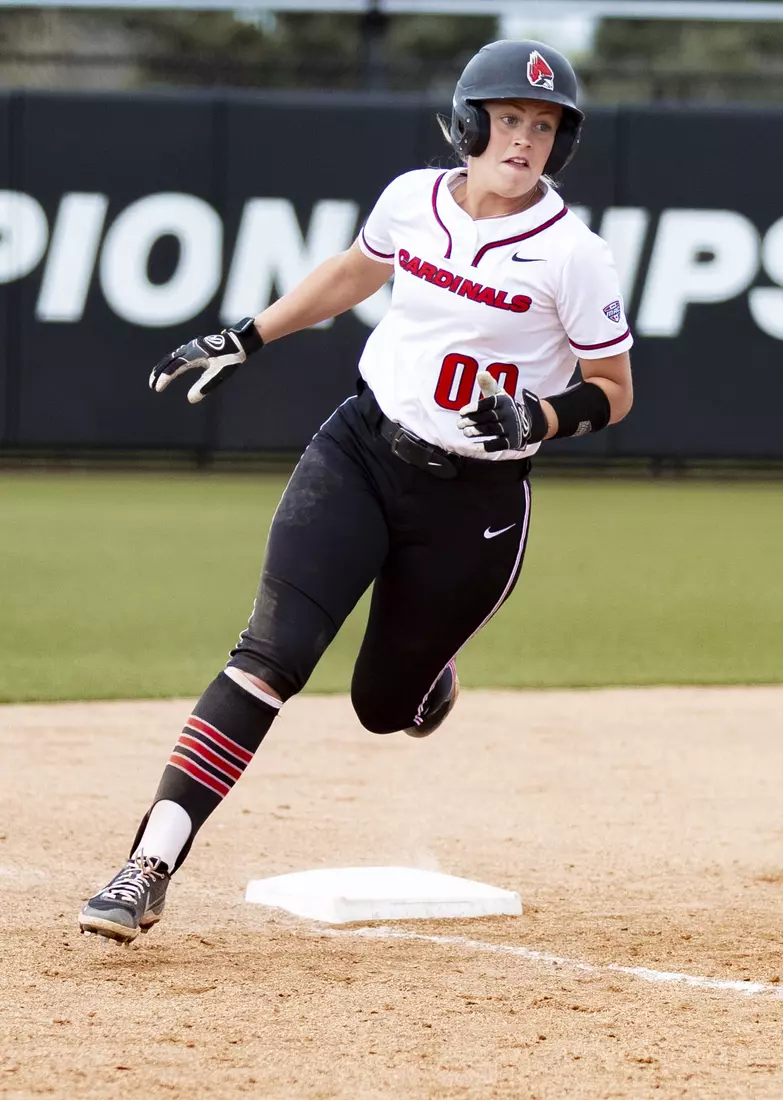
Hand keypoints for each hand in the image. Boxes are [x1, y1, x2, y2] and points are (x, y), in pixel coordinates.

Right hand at [149, 317, 263, 404]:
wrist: (239, 343)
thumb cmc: (230, 359)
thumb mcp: (218, 375)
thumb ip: (204, 386)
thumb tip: (191, 399)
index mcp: (195, 354)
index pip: (174, 367)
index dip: (165, 378)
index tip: (157, 388)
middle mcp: (190, 348)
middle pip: (169, 360)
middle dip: (159, 372)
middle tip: (151, 385)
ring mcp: (192, 346)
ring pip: (172, 356)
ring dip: (163, 367)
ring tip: (156, 377)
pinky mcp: (195, 347)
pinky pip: (178, 354)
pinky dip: (170, 362)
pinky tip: (170, 368)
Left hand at [457, 372, 548, 451]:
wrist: (528, 422)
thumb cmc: (506, 408)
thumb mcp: (500, 395)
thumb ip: (488, 385)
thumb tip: (480, 373)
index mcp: (504, 401)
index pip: (488, 404)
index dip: (474, 408)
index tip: (461, 412)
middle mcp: (509, 414)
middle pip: (487, 417)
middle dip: (472, 421)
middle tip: (459, 424)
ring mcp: (511, 428)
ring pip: (491, 430)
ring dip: (476, 431)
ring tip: (465, 432)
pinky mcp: (511, 441)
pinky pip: (497, 444)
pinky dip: (484, 446)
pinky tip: (472, 446)